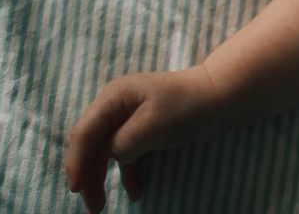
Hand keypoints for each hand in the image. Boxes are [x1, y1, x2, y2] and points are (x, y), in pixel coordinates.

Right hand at [65, 66, 229, 211]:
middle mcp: (115, 106)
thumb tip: (113, 155)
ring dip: (101, 178)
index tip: (77, 188)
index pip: (84, 133)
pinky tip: (136, 192)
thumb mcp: (154, 124)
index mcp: (114, 98)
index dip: (77, 162)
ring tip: (100, 206)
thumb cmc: (189, 105)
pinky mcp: (141, 130)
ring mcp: (127, 118)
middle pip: (90, 144)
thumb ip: (125, 142)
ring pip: (104, 152)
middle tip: (93, 205)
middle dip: (87, 174)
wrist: (221, 96)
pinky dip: (127, 173)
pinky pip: (125, 154)